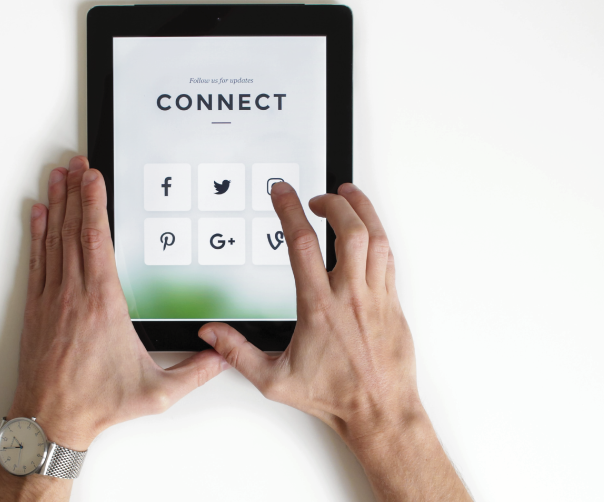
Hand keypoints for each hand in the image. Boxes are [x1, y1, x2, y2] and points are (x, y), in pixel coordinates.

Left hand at [10, 156, 226, 450]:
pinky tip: (39, 214)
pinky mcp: (38, 308)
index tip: (94, 178)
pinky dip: (38, 233)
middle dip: (76, 192)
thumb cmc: (97, 403)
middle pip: (74, 230)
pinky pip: (39, 260)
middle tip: (76, 164)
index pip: (97, 241)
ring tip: (58, 177)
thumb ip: (195, 372)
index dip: (95, 204)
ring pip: (54, 239)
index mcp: (103, 305)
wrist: (50, 420)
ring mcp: (52, 299)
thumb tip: (222, 355)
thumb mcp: (156, 392)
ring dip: (57, 204)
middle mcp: (74, 295)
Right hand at [198, 182, 471, 499]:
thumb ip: (238, 352)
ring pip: (375, 237)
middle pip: (347, 229)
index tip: (281, 192)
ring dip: (361, 209)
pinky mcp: (392, 302)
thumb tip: (211, 334)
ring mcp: (375, 296)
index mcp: (318, 307)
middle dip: (332, 202)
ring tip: (347, 194)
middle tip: (317, 197)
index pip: (302, 244)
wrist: (379, 412)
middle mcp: (349, 295)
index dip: (289, 210)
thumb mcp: (273, 379)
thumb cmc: (332, 396)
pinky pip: (389, 256)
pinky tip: (368, 228)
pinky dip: (378, 234)